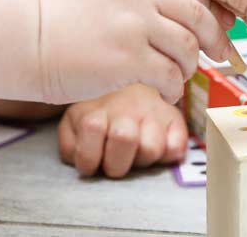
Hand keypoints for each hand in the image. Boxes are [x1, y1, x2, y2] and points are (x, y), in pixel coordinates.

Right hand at [37, 0, 233, 103]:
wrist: (26, 42)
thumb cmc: (67, 20)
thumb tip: (201, 10)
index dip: (208, 10)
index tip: (215, 28)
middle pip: (197, 14)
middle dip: (213, 40)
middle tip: (219, 55)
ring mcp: (133, 23)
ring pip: (188, 47)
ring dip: (189, 67)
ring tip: (178, 75)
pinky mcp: (128, 58)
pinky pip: (170, 75)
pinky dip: (173, 88)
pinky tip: (166, 92)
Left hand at [58, 83, 187, 177]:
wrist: (130, 81)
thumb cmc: (98, 113)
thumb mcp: (74, 124)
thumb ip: (70, 144)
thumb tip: (84, 163)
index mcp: (98, 108)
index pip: (92, 128)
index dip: (88, 158)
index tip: (90, 163)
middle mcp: (127, 106)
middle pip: (124, 139)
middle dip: (116, 164)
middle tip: (115, 161)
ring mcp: (154, 111)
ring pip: (151, 149)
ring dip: (142, 160)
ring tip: (135, 153)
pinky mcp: (175, 118)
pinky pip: (176, 148)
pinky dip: (168, 155)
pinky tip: (157, 149)